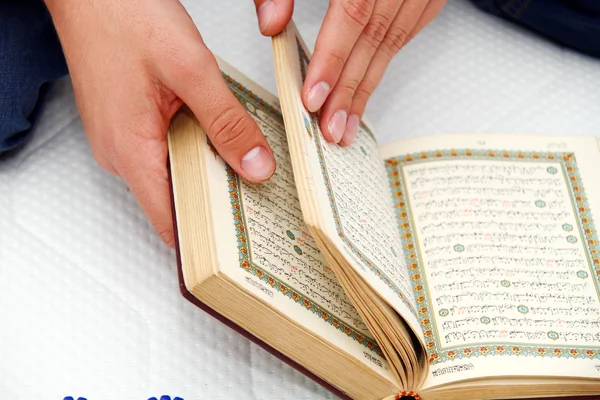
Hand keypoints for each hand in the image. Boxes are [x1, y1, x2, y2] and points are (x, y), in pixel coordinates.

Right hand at [44, 0, 275, 246]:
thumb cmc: (122, 16)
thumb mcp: (190, 70)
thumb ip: (225, 121)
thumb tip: (255, 165)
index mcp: (130, 151)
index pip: (170, 223)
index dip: (205, 240)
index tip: (240, 242)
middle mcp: (121, 152)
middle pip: (176, 198)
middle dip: (218, 201)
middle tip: (259, 196)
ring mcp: (123, 138)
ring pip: (174, 171)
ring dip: (208, 169)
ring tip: (247, 163)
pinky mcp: (129, 122)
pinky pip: (166, 149)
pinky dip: (195, 146)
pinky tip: (218, 133)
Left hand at [255, 0, 445, 145]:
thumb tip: (271, 23)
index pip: (353, 14)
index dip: (333, 59)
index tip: (314, 97)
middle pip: (375, 39)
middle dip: (351, 89)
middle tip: (331, 128)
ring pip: (394, 42)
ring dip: (369, 86)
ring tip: (347, 122)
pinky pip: (408, 32)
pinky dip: (385, 61)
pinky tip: (369, 84)